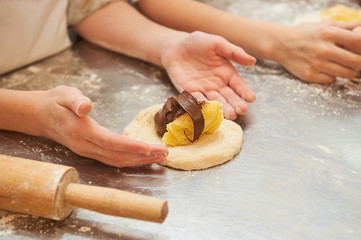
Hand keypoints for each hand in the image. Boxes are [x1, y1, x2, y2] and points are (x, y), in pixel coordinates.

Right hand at [35, 86, 167, 166]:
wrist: (40, 116)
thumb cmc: (55, 102)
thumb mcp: (64, 94)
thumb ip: (75, 100)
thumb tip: (86, 106)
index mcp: (81, 131)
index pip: (110, 142)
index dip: (131, 146)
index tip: (150, 148)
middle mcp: (85, 145)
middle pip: (118, 155)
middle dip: (143, 156)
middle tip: (165, 154)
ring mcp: (88, 151)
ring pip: (116, 160)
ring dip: (139, 160)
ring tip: (160, 158)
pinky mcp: (90, 151)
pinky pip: (112, 159)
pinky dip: (130, 160)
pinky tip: (142, 158)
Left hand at [161, 31, 255, 119]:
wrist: (176, 47)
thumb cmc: (198, 43)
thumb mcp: (218, 44)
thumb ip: (234, 52)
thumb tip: (253, 61)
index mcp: (227, 74)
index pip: (238, 85)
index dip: (245, 92)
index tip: (251, 98)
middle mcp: (218, 85)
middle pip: (228, 97)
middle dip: (235, 104)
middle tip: (241, 111)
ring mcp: (204, 90)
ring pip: (215, 101)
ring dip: (222, 108)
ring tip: (230, 115)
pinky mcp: (190, 92)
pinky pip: (197, 100)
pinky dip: (201, 105)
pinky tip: (207, 110)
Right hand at [272, 21, 360, 82]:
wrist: (280, 44)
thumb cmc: (304, 34)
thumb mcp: (325, 24)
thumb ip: (346, 27)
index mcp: (328, 33)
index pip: (358, 42)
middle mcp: (323, 49)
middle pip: (355, 62)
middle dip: (360, 63)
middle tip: (356, 62)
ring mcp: (315, 64)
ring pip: (345, 74)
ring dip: (349, 71)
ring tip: (344, 66)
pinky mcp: (309, 75)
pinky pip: (330, 80)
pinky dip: (332, 76)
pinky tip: (326, 69)